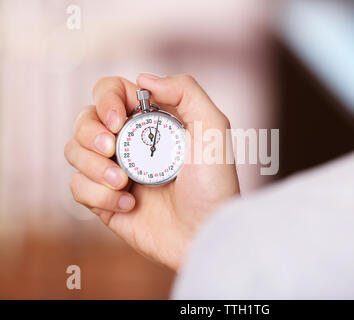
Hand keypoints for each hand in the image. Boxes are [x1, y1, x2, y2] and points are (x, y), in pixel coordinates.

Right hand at [64, 74, 239, 269]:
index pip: (110, 92)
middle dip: (90, 133)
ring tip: (124, 183)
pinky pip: (77, 187)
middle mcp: (129, 143)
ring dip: (94, 166)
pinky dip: (98, 195)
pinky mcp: (103, 200)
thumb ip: (186, 91)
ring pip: (73, 151)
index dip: (106, 99)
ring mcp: (115, 171)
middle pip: (83, 119)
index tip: (117, 121)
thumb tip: (143, 77)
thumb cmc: (213, 185)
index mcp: (150, 122)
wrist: (204, 235)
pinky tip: (129, 205)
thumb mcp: (213, 130)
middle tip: (112, 150)